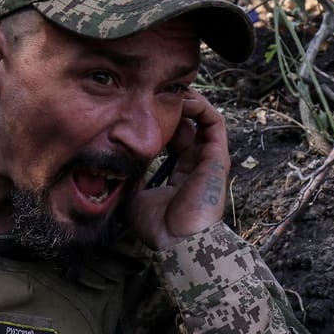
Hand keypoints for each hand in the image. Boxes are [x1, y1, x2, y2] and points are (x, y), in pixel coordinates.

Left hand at [127, 89, 230, 251]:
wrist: (178, 242)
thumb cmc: (158, 227)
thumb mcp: (135, 196)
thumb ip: (131, 177)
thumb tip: (116, 162)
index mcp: (180, 173)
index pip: (173, 139)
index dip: (160, 122)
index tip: (139, 111)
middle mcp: (196, 164)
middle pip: (188, 125)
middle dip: (171, 108)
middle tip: (151, 94)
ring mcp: (208, 159)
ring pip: (202, 118)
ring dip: (186, 101)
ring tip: (166, 91)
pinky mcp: (217, 156)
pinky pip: (213, 122)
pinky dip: (199, 106)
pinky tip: (179, 100)